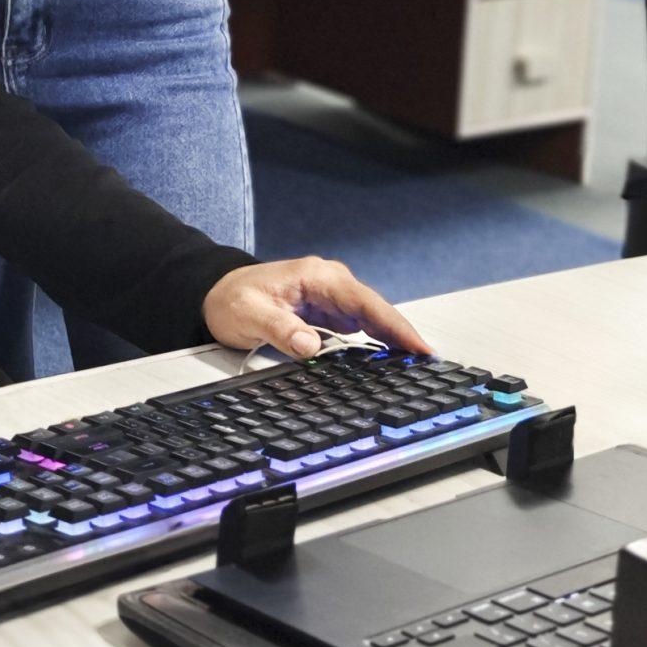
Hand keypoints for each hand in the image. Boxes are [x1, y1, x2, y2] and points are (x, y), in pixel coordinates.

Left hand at [203, 255, 429, 359]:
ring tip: (419, 368)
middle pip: (377, 311)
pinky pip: (360, 327)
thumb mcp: (249, 315)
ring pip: (372, 320)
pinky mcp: (328, 312)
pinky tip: (391, 362)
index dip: (395, 325)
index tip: (420, 347)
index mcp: (318, 277)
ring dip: (394, 341)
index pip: (366, 302)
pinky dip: (377, 343)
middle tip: (430, 364)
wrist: (216, 294)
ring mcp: (332, 297)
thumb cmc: (231, 299)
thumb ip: (280, 329)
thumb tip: (310, 345)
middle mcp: (331, 283)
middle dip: (404, 336)